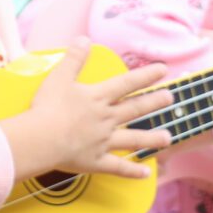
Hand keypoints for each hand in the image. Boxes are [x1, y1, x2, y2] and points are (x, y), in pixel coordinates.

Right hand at [2, 40, 171, 180]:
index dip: (145, 76)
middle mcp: (106, 118)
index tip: (163, 70)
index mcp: (97, 97)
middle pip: (134, 109)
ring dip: (152, 138)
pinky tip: (146, 174)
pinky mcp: (96, 161)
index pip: (126, 83)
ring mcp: (103, 141)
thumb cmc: (47, 107)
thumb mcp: (58, 77)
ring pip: (133, 139)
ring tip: (169, 137)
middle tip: (170, 97)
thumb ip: (73, 58)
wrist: (42, 138)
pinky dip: (132, 172)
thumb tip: (85, 39)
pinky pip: (117, 167)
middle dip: (154, 102)